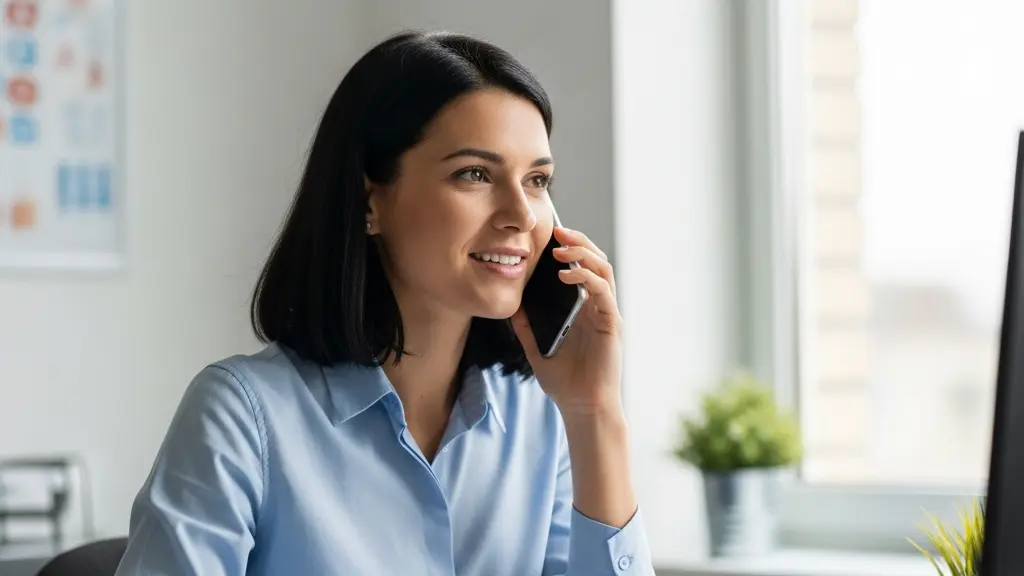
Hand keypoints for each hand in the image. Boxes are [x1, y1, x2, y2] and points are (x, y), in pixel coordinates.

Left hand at [511, 226, 623, 416]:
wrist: (582, 408)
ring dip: (583, 254)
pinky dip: (586, 278)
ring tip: (560, 249)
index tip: (550, 237)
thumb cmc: (566, 383)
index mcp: (585, 311)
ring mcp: (607, 314)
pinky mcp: (611, 323)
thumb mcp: (536, 349)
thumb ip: (526, 328)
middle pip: (596, 262)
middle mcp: (599, 308)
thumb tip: (511, 306)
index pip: (582, 269)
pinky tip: (566, 274)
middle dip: (578, 242)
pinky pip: (603, 291)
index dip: (570, 250)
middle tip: (557, 230)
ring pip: (603, 270)